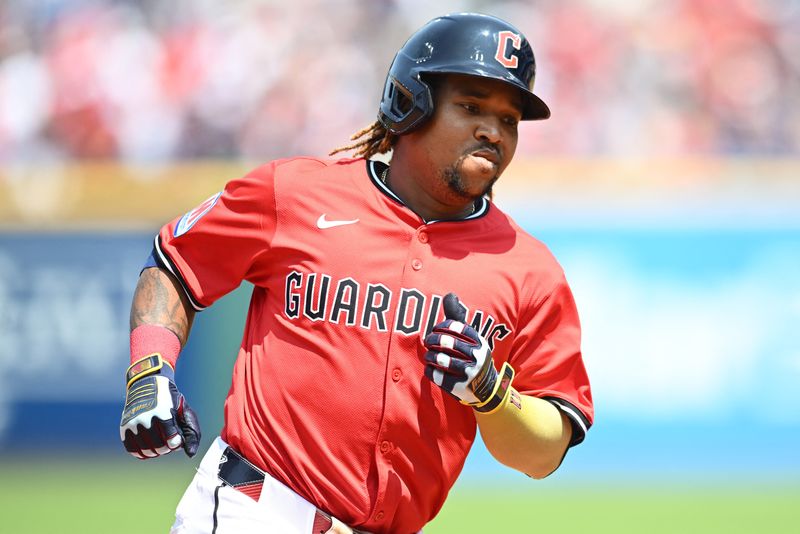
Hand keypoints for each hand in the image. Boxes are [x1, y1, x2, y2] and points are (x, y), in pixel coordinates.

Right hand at [120, 354, 200, 458]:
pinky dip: (141, 453)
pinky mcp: (124, 426)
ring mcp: (133, 422)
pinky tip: (148, 450)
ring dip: (155, 452)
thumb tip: (191, 454)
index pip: (172, 439)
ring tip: (160, 446)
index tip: (176, 439)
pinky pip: (131, 449)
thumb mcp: (184, 410)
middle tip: (169, 443)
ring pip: (145, 450)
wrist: (146, 383)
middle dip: (167, 449)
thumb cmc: (170, 400)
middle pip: (159, 447)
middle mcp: (146, 417)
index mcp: (163, 412)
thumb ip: (192, 432)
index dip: (176, 443)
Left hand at [424, 293, 513, 411]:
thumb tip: (450, 294)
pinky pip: (437, 375)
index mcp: (479, 341)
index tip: (436, 328)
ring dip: (430, 356)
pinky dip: (430, 370)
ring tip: (429, 355)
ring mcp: (469, 373)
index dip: (442, 326)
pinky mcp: (459, 387)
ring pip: (441, 359)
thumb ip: (458, 316)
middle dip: (433, 339)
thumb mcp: (471, 337)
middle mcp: (476, 356)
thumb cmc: (473, 355)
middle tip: (428, 341)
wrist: (487, 388)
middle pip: (447, 342)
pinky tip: (431, 368)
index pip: (457, 327)